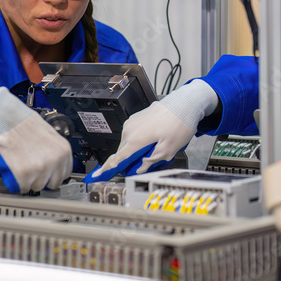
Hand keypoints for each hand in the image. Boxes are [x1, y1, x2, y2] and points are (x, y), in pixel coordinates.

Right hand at [0, 88, 71, 192]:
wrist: (7, 120)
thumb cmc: (25, 124)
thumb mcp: (51, 136)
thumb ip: (56, 152)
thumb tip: (56, 165)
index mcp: (63, 152)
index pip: (64, 174)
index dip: (54, 175)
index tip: (47, 174)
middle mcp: (55, 161)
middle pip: (52, 184)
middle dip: (43, 180)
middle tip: (33, 171)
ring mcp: (40, 169)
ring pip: (37, 187)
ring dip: (30, 181)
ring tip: (24, 168)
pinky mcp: (24, 174)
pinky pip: (23, 188)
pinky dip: (18, 183)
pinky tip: (17, 173)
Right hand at [86, 80, 218, 182]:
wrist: (184, 103)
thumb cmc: (178, 124)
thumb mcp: (168, 150)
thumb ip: (151, 161)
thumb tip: (140, 168)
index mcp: (135, 139)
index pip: (116, 159)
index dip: (106, 169)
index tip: (95, 177)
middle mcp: (130, 130)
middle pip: (123, 152)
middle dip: (131, 160)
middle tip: (148, 163)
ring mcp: (132, 123)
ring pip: (129, 143)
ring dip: (138, 149)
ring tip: (157, 147)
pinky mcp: (137, 119)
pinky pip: (134, 134)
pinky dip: (140, 140)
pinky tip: (155, 139)